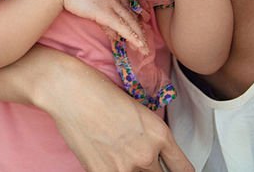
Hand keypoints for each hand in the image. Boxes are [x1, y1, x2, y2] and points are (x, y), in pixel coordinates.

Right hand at [43, 63, 193, 171]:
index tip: (171, 170)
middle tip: (136, 158)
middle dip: (151, 170)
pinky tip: (105, 160)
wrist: (69, 90)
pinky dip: (112, 171)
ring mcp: (125, 167)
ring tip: (118, 156)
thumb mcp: (137, 111)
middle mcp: (147, 154)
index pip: (183, 169)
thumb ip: (149, 136)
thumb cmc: (99, 91)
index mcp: (160, 134)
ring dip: (132, 171)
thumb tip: (152, 154)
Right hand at [57, 0, 148, 53]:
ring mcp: (112, 2)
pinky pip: (122, 26)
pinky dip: (131, 36)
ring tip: (144, 50)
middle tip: (146, 46)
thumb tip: (115, 35)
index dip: (136, 24)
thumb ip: (106, 19)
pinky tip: (137, 44)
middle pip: (133, 16)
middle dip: (141, 33)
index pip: (130, 9)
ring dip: (139, 38)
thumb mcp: (96, 4)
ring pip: (130, 22)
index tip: (141, 35)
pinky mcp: (105, 11)